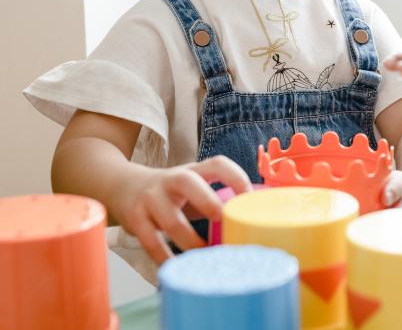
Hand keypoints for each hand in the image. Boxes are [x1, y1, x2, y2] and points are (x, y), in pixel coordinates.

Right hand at [113, 155, 251, 263]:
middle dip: (208, 202)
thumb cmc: (171, 193)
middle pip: (189, 182)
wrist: (123, 187)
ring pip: (171, 221)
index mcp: (193, 170)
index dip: (236, 176)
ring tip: (205, 255)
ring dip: (190, 241)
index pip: (217, 164)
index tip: (249, 196)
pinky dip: (165, 257)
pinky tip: (177, 266)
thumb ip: (216, 198)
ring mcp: (151, 198)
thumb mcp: (193, 187)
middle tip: (223, 221)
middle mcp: (171, 180)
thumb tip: (250, 220)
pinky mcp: (135, 218)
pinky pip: (150, 242)